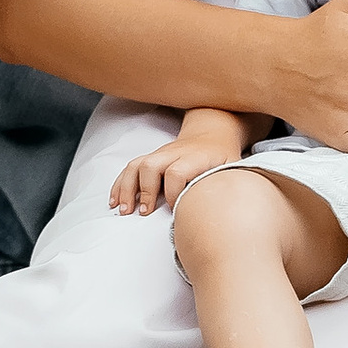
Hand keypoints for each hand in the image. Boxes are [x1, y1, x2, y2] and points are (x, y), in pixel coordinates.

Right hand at [110, 114, 246, 212]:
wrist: (213, 132)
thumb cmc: (223, 156)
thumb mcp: (232, 168)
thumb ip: (227, 187)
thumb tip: (223, 215)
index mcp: (196, 157)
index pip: (177, 172)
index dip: (173, 192)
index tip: (174, 210)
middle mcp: (175, 153)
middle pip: (151, 165)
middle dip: (144, 190)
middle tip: (144, 213)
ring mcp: (161, 154)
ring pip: (136, 164)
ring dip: (126, 188)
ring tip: (124, 211)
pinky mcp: (152, 157)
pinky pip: (130, 167)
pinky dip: (119, 184)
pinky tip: (114, 202)